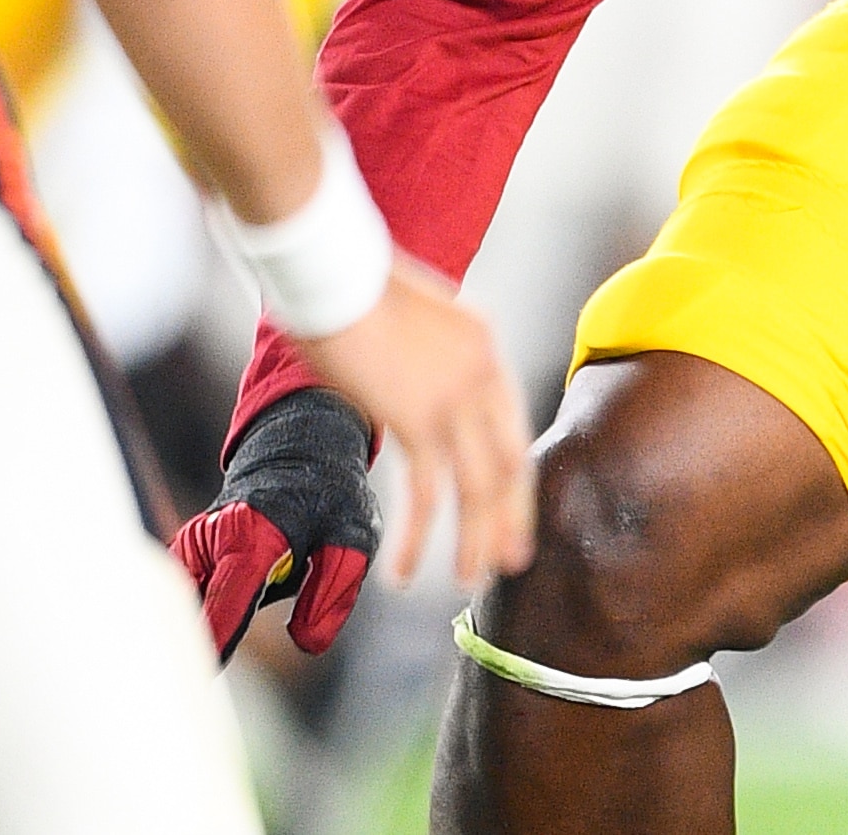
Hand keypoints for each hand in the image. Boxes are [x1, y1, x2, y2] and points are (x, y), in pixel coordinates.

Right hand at [171, 387, 380, 658]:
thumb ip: (333, 591)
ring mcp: (194, 544)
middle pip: (191, 604)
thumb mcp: (353, 536)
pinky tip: (191, 650)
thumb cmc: (330, 496)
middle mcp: (212, 536)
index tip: (205, 675)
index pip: (228, 595)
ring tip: (185, 673)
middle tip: (182, 693)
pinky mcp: (187, 554)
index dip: (218, 635)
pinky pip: (183, 596)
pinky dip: (191, 620)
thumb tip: (308, 643)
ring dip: (189, 633)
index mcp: (254, 532)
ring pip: (181, 602)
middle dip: (189, 645)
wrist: (300, 451)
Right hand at [297, 261, 538, 594]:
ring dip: (475, 540)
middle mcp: (482, 374)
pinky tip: (403, 571)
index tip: (511, 510)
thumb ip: (429, 359)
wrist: (334, 267)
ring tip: (471, 580)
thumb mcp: (414, 320)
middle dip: (510, 518)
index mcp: (485, 348)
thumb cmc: (356, 286)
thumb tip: (416, 389)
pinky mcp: (417, 418)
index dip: (513, 475)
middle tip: (509, 561)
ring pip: (478, 487)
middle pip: (508, 463)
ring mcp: (455, 397)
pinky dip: (418, 537)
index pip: (512, 426)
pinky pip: (426, 494)